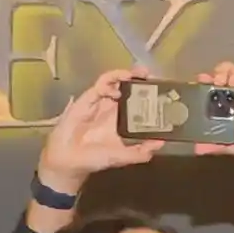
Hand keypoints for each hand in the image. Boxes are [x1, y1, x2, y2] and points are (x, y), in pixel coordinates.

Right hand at [37, 67, 162, 193]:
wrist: (69, 159)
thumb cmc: (95, 158)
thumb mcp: (123, 157)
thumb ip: (141, 152)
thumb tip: (162, 143)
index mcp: (124, 123)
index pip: (140, 107)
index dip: (151, 99)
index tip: (164, 94)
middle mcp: (114, 110)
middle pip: (130, 91)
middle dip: (142, 82)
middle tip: (153, 76)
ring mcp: (102, 102)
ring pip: (117, 83)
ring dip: (128, 76)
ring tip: (140, 74)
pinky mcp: (90, 97)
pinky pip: (102, 83)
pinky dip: (111, 79)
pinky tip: (120, 84)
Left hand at [194, 63, 233, 161]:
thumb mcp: (231, 147)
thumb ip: (215, 146)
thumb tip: (197, 150)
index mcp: (221, 107)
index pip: (208, 87)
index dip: (204, 80)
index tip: (202, 80)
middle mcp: (232, 96)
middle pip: (221, 73)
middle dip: (218, 72)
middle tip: (219, 82)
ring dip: (231, 72)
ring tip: (232, 84)